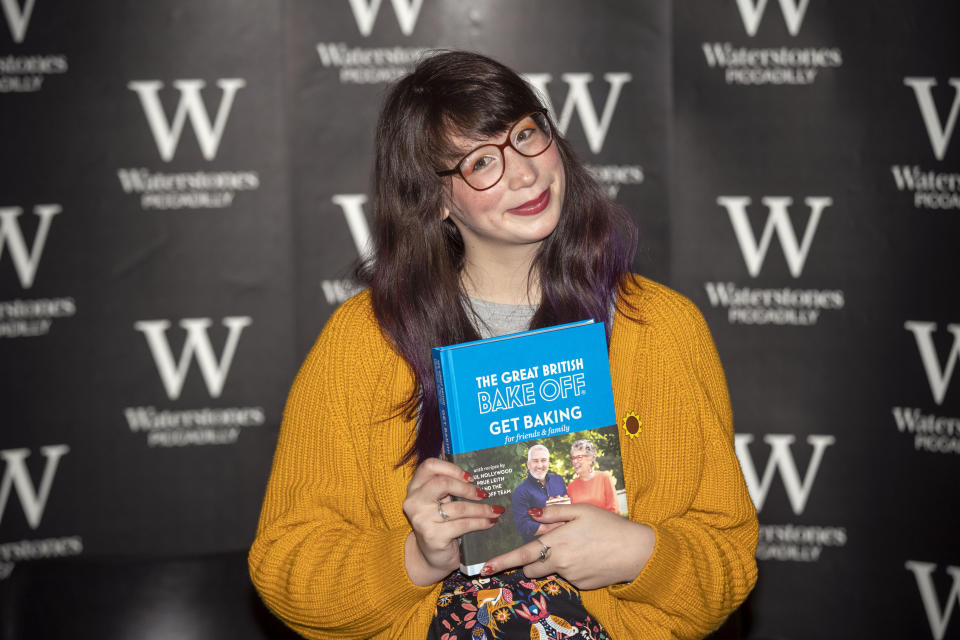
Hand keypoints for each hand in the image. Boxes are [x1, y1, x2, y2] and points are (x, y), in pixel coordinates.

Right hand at [402, 458, 503, 585]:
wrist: (432, 557)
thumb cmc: (439, 524)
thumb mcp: (439, 502)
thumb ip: (449, 487)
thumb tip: (476, 475)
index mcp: (415, 487)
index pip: (429, 466)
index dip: (452, 468)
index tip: (470, 477)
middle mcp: (414, 501)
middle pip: (442, 483)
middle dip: (467, 488)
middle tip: (484, 494)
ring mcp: (422, 519)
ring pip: (458, 507)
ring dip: (481, 509)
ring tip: (495, 511)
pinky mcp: (433, 536)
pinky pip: (463, 524)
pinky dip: (480, 522)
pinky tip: (490, 522)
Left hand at [481, 504, 654, 589]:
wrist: (636, 551)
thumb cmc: (608, 525)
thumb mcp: (581, 510)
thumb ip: (553, 513)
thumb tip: (531, 515)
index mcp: (557, 543)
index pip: (522, 555)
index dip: (501, 561)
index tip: (484, 568)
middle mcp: (560, 563)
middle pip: (531, 568)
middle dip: (531, 560)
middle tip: (549, 545)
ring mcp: (571, 577)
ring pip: (552, 571)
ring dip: (555, 562)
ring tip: (578, 546)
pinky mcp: (582, 586)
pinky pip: (569, 576)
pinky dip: (572, 567)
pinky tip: (589, 556)